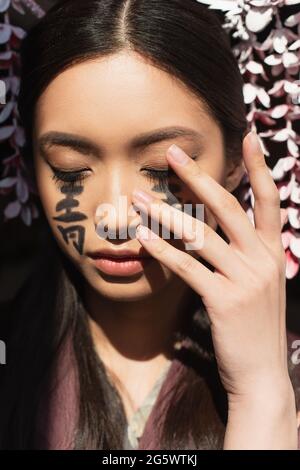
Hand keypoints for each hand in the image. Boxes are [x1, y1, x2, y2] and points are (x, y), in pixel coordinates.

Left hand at [131, 131, 297, 447]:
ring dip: (166, 215)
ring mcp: (245, 280)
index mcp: (272, 253)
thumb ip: (242, 256)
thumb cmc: (253, 328)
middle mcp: (262, 260)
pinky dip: (162, 250)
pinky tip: (143, 237)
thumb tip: (214, 233)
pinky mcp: (224, 301)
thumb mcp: (258, 285)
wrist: (262, 376)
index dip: (260, 168)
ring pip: (200, 235)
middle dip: (198, 177)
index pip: (269, 201)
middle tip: (173, 152)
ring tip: (138, 198)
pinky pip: (187, 267)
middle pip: (228, 207)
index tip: (250, 137)